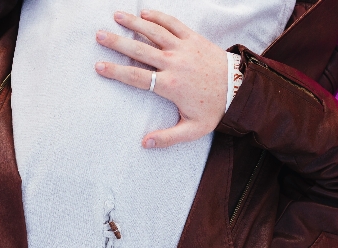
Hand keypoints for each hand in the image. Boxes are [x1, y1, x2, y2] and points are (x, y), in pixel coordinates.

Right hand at [95, 10, 227, 148]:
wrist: (239, 88)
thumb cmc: (214, 109)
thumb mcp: (193, 130)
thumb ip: (168, 138)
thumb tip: (145, 144)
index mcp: (170, 86)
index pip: (136, 77)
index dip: (116, 71)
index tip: (99, 67)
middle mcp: (174, 63)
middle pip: (139, 50)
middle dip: (117, 42)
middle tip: (99, 36)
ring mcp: (183, 47)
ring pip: (153, 32)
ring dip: (133, 23)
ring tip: (116, 16)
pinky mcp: (193, 38)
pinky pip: (172, 23)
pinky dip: (158, 16)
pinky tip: (144, 12)